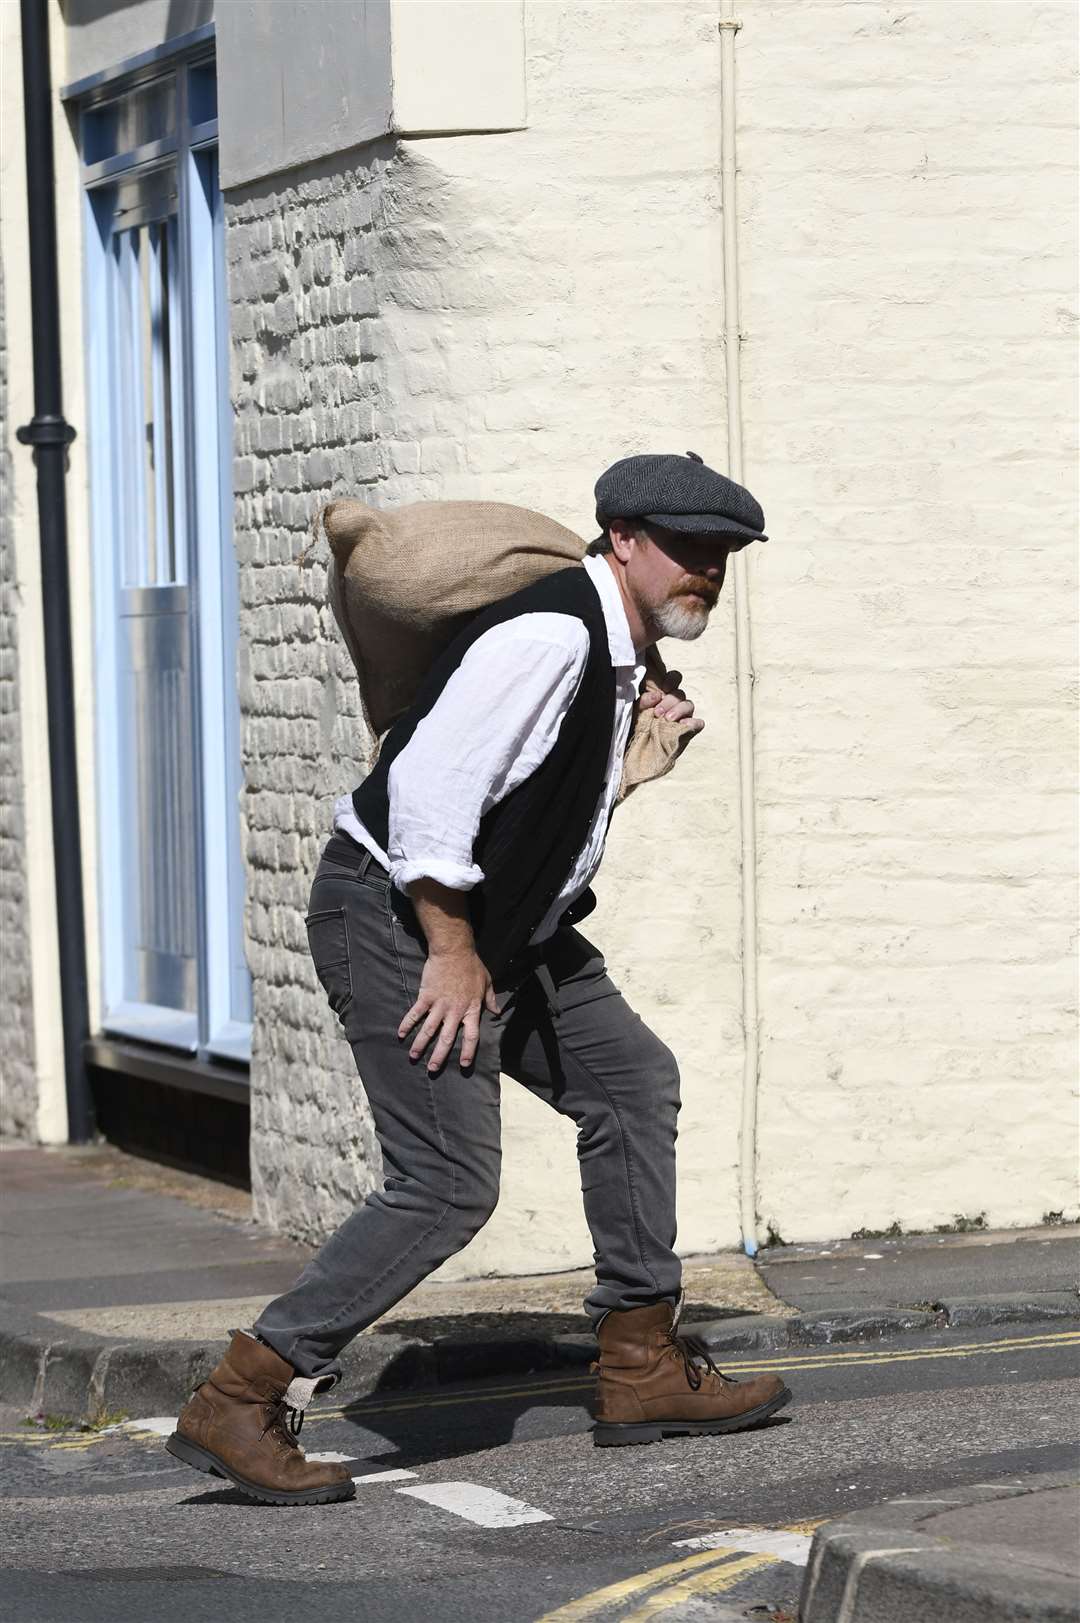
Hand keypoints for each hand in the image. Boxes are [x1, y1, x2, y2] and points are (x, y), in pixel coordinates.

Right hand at [398, 949, 499, 1073]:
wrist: (453, 950)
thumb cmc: (471, 965)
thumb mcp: (486, 982)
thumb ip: (490, 999)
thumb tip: (497, 1011)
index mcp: (471, 1009)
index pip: (471, 1036)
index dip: (468, 1051)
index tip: (464, 1064)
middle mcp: (455, 1010)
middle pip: (447, 1038)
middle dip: (439, 1055)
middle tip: (433, 1069)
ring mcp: (439, 1004)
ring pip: (429, 1029)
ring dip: (420, 1044)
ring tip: (414, 1056)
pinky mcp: (426, 996)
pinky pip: (415, 1013)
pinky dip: (407, 1024)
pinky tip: (400, 1034)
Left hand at [638, 669, 704, 734]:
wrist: (641, 748)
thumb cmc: (639, 725)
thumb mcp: (636, 711)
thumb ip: (643, 701)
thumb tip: (656, 696)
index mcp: (663, 694)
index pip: (673, 679)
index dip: (671, 680)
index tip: (664, 687)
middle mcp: (675, 702)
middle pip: (680, 693)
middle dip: (669, 701)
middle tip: (657, 712)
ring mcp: (684, 715)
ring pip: (689, 704)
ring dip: (679, 710)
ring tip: (667, 719)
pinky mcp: (689, 730)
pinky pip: (698, 723)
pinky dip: (693, 723)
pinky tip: (683, 725)